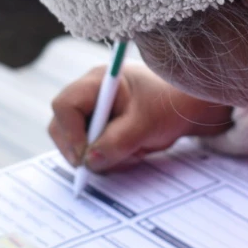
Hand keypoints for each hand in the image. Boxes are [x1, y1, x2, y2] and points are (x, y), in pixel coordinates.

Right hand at [48, 64, 231, 171]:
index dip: (70, 133)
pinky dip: (108, 159)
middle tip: (103, 164)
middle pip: (62, 126)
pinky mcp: (99, 129)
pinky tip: (132, 152)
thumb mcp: (145, 125)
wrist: (185, 109)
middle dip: (81, 149)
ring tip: (132, 153)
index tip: (86, 156)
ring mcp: (92, 114)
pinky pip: (91, 151)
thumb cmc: (168, 106)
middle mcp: (89, 96)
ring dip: (100, 157)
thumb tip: (89, 161)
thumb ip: (117, 142)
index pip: (65, 106)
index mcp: (97, 83)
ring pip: (76, 143)